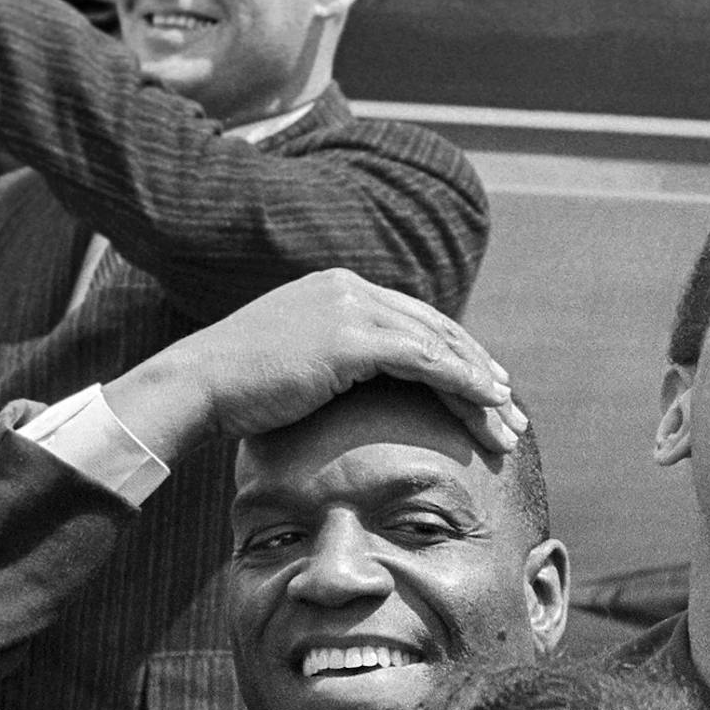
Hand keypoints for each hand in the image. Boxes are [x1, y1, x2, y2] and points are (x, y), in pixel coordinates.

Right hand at [102, 270, 526, 463]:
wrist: (197, 386)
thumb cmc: (240, 391)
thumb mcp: (297, 364)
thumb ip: (336, 363)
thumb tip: (362, 390)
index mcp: (337, 289)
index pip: (415, 322)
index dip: (458, 356)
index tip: (488, 390)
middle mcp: (349, 288)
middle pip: (435, 330)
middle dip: (479, 372)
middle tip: (512, 410)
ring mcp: (349, 307)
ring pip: (437, 345)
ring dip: (479, 386)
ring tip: (508, 421)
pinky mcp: (349, 336)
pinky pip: (424, 359)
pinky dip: (461, 381)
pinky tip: (486, 404)